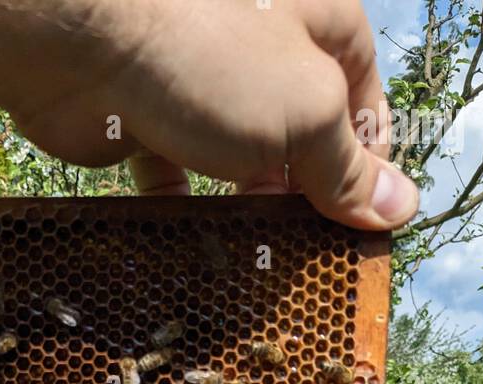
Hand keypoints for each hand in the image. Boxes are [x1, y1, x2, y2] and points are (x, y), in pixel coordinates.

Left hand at [3, 0, 418, 228]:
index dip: (370, 165)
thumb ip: (349, 168)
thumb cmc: (212, 60)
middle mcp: (262, 48)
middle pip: (302, 136)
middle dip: (307, 195)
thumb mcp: (305, 114)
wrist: (81, 45)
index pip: (366, 101)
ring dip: (251, 209)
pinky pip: (181, 178)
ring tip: (262, 260)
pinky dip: (193, 213)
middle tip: (314, 255)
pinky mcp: (149, 122)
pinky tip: (202, 250)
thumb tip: (401, 209)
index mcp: (318, 23)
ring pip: (241, 161)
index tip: (365, 226)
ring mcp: (202, 86)